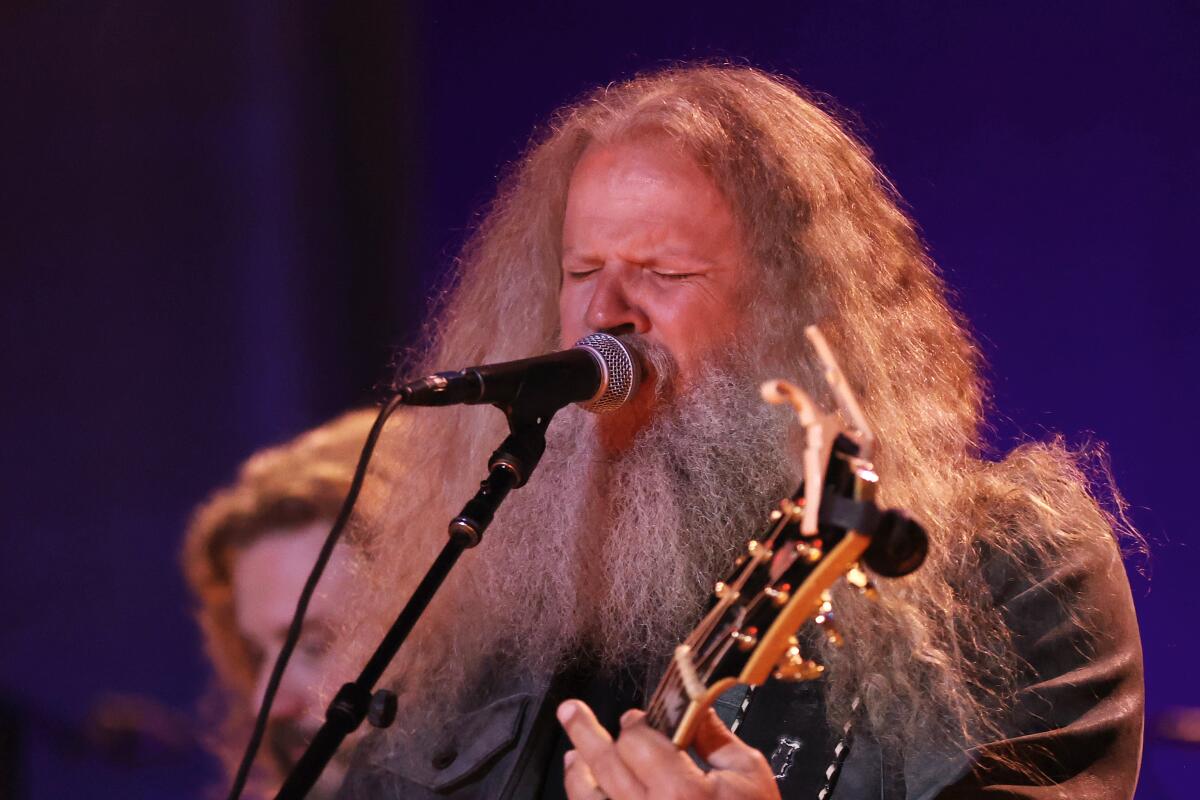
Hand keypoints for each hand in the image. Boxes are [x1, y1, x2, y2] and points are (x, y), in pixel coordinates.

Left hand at [557, 700, 780, 799]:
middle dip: (585, 731)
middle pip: (605, 765)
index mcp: (682, 792)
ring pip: (589, 799)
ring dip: (577, 772)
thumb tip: (692, 708)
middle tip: (570, 710)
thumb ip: (716, 738)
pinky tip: (586, 789)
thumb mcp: (748, 776)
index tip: (636, 718)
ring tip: (573, 754)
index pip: (637, 742)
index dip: (635, 723)